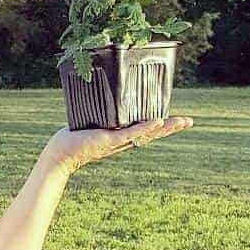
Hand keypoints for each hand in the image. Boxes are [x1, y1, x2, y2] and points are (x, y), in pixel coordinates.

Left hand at [45, 116, 193, 173]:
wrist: (60, 154)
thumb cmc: (71, 138)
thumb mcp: (89, 124)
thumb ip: (98, 115)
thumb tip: (98, 94)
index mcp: (119, 137)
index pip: (144, 131)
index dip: (160, 125)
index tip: (175, 119)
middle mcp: (122, 141)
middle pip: (152, 134)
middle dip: (170, 128)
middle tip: (189, 121)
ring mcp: (117, 142)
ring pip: (146, 134)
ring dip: (164, 128)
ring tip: (182, 122)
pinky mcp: (109, 140)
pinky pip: (131, 134)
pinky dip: (144, 127)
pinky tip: (157, 121)